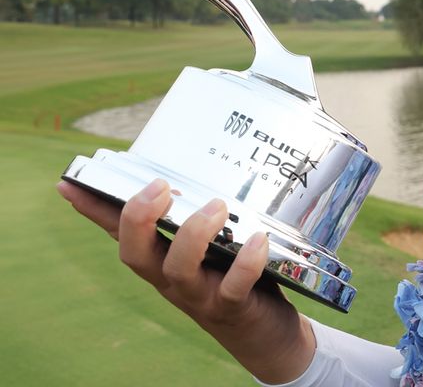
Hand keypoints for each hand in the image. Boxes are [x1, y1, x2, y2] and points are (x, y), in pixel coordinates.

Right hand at [57, 178, 315, 383]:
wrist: (260, 333)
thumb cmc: (228, 278)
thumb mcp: (204, 249)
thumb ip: (190, 220)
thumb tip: (173, 182)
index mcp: (159, 260)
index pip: (119, 233)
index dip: (94, 211)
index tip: (69, 183)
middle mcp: (170, 279)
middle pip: (135, 255)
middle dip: (139, 219)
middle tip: (159, 187)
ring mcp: (199, 294)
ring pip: (179, 269)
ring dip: (194, 234)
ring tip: (216, 206)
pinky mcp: (233, 307)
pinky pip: (234, 286)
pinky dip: (245, 263)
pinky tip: (258, 240)